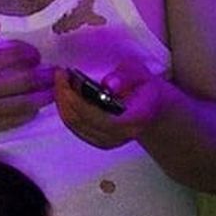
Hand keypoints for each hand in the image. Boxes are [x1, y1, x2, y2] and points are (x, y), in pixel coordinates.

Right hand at [0, 22, 56, 142]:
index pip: (14, 57)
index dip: (29, 53)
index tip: (35, 53)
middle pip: (26, 81)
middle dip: (44, 75)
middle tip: (56, 71)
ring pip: (26, 103)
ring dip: (43, 96)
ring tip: (54, 90)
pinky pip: (14, 121)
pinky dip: (28, 114)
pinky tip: (33, 109)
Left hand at [54, 58, 178, 148]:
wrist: (156, 110)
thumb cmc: (148, 90)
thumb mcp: (144, 75)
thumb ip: (128, 76)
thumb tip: (108, 84)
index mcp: (130, 121)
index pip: (91, 114)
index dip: (72, 94)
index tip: (64, 73)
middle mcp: (117, 136)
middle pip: (77, 120)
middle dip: (62, 95)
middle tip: (60, 74)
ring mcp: (106, 142)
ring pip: (73, 125)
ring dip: (62, 102)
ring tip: (62, 81)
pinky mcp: (98, 141)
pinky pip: (74, 127)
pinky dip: (66, 109)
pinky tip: (66, 94)